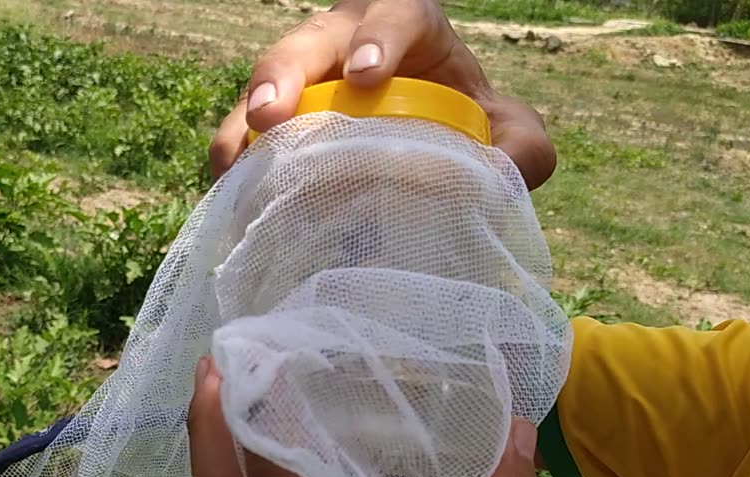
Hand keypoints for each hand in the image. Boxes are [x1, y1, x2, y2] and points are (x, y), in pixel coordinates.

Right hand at [209, 0, 555, 189]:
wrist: (431, 142)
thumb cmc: (467, 123)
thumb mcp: (505, 125)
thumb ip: (521, 145)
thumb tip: (503, 176)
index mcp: (407, 26)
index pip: (395, 15)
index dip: (376, 38)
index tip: (365, 76)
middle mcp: (343, 43)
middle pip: (307, 42)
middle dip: (284, 72)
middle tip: (270, 114)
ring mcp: (303, 80)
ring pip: (264, 84)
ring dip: (242, 119)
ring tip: (230, 159)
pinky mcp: (276, 122)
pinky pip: (244, 132)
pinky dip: (234, 158)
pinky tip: (228, 187)